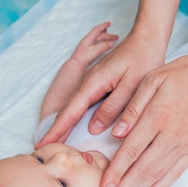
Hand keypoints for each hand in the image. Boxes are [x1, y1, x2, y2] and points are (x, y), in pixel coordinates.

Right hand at [37, 0, 186, 146]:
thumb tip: (94, 128)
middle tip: (41, 148)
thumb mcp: (132, 85)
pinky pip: (82, 104)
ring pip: (74, 108)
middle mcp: (88, 83)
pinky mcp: (98, 85)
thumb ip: (114, 107)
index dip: (58, 130)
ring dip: (63, 125)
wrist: (146, 38)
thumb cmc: (142, 59)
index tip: (44, 143)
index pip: (71, 111)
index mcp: (94, 83)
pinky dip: (74, 117)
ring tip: (53, 142)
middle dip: (55, 130)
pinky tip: (72, 127)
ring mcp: (91, 83)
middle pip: (68, 111)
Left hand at [69, 21, 118, 68]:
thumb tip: (111, 43)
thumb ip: (103, 47)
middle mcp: (87, 40)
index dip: (103, 26)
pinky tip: (103, 45)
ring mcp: (87, 45)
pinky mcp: (87, 50)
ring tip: (110, 39)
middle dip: (108, 35)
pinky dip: (101, 42)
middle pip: (99, 35)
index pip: (97, 30)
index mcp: (89, 39)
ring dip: (105, 38)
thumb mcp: (95, 51)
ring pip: (98, 39)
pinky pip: (96, 43)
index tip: (109, 23)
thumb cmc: (83, 58)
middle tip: (116, 37)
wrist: (76, 64)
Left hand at [97, 47, 187, 186]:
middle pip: (142, 170)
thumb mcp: (152, 79)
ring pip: (157, 175)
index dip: (115, 172)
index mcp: (158, 116)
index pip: (131, 151)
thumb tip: (116, 133)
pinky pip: (176, 173)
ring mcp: (186, 144)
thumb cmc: (182, 74)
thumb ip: (132, 107)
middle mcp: (172, 135)